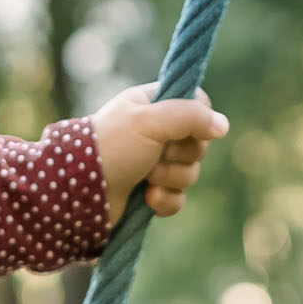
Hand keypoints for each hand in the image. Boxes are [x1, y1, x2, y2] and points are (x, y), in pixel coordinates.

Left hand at [90, 85, 228, 225]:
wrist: (79, 193)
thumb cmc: (111, 147)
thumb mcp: (150, 121)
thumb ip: (190, 116)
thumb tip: (223, 125)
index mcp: (152, 105)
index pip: (195, 103)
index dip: (199, 117)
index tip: (189, 125)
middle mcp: (155, 132)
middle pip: (197, 142)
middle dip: (180, 155)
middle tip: (156, 155)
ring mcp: (153, 164)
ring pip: (190, 172)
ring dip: (170, 178)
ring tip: (146, 178)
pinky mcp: (150, 193)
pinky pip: (178, 197)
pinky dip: (165, 200)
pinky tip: (147, 199)